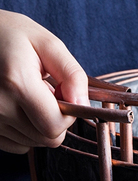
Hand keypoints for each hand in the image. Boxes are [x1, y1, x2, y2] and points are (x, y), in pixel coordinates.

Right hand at [0, 10, 87, 153]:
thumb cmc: (11, 35)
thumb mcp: (48, 44)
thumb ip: (72, 75)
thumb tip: (83, 105)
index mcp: (16, 83)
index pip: (55, 126)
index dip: (69, 114)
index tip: (63, 94)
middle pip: (46, 138)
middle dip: (56, 119)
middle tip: (47, 94)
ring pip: (33, 142)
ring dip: (39, 124)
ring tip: (28, 96)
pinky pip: (17, 145)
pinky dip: (24, 131)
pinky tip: (18, 107)